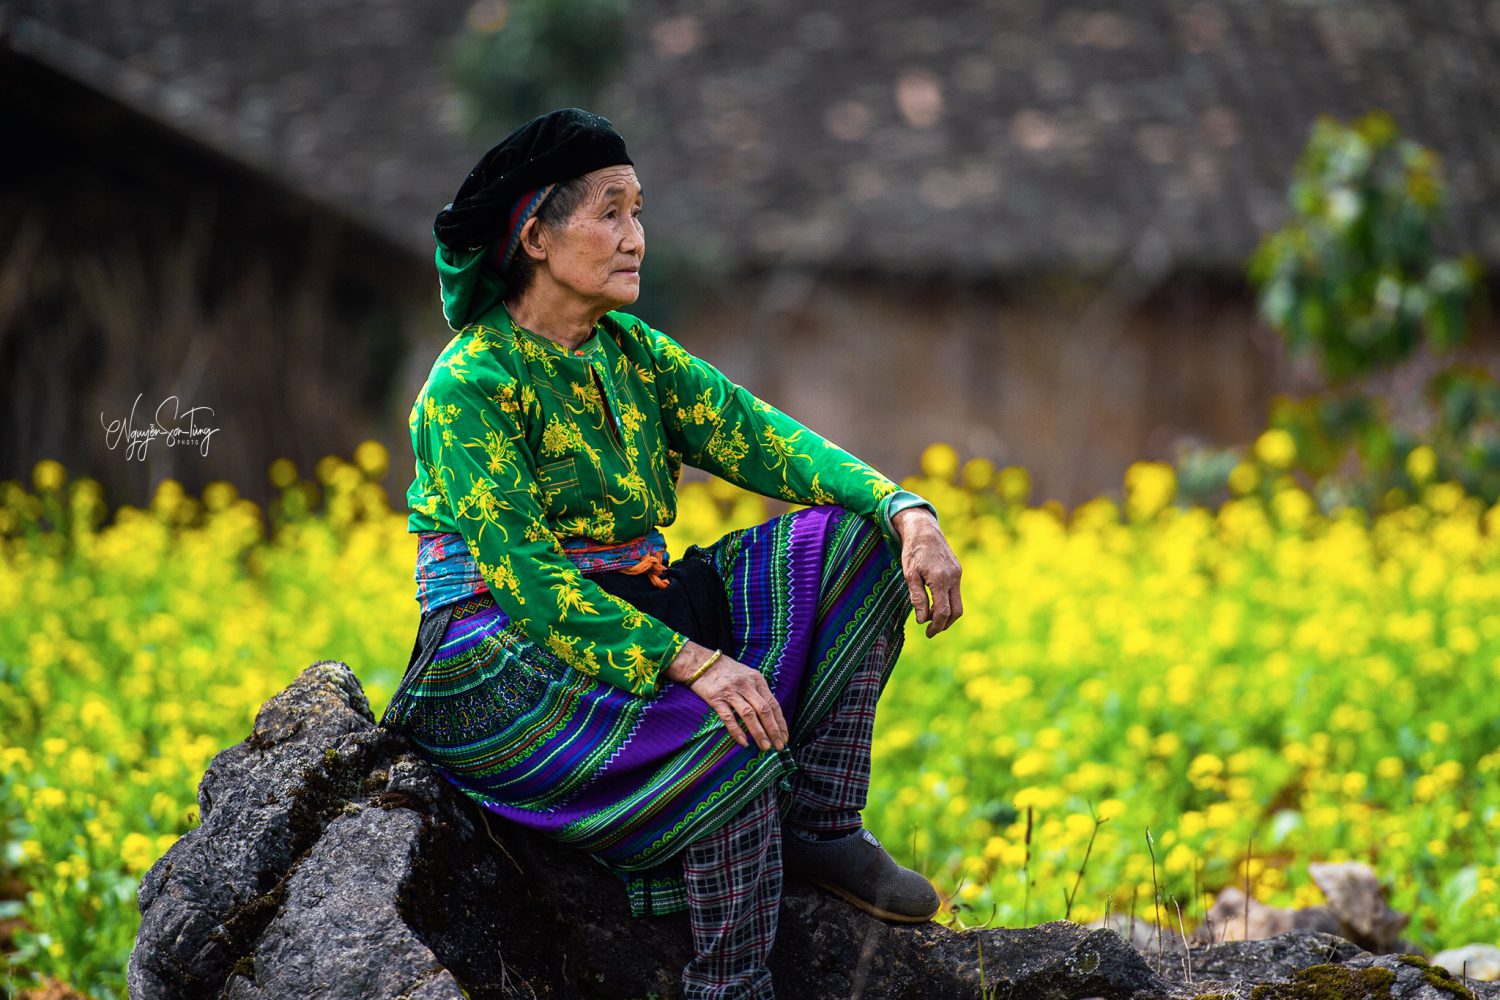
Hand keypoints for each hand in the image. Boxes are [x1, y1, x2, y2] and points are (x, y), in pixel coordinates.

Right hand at [665, 644, 787, 750]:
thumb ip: (759, 691)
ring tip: (765, 746)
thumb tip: (772, 714)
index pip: (773, 704)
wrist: (701, 662)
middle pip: (764, 710)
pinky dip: (737, 731)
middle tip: (778, 746)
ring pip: (749, 715)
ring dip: (759, 732)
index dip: (780, 723)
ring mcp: (730, 691)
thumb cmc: (727, 670)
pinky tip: (743, 742)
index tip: (785, 737)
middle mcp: (746, 685)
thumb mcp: (748, 674)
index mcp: (757, 679)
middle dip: (773, 730)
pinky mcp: (716, 698)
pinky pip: (728, 717)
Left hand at [892, 507, 962, 637]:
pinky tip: (934, 602)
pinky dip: (947, 602)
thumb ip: (917, 598)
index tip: (927, 633)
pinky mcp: (957, 570)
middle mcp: (953, 577)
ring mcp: (957, 574)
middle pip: (956, 611)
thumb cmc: (913, 552)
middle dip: (944, 624)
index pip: (942, 611)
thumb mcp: (909, 575)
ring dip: (946, 614)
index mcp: (939, 579)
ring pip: (958, 603)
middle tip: (931, 630)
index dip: (936, 626)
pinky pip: (955, 592)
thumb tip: (922, 620)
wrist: (923, 529)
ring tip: (930, 617)